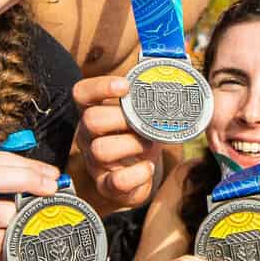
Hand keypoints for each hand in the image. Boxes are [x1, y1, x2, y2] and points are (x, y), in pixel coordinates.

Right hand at [73, 75, 162, 208]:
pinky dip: (137, 174)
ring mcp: (94, 161)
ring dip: (131, 144)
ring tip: (149, 144)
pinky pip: (115, 181)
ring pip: (101, 149)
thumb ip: (149, 97)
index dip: (100, 87)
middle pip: (90, 120)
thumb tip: (178, 75)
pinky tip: (148, 167)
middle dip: (122, 118)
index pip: (82, 93)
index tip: (125, 86)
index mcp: (93, 111)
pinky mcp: (106, 185)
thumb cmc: (139, 136)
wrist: (141, 172)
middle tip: (143, 122)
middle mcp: (88, 135)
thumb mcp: (141, 115)